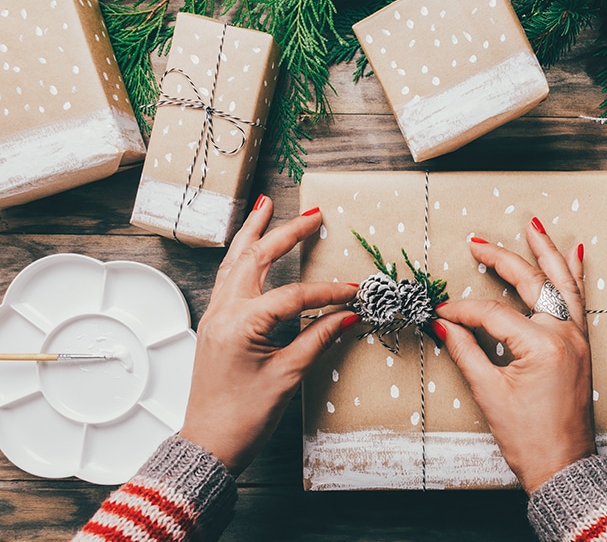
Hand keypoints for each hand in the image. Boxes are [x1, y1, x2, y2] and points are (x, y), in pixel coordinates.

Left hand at [179, 198, 357, 474]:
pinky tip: (250, 247)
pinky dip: (242, 256)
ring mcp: (214, 315)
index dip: (328, 292)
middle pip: (256, 258)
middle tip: (312, 213)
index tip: (355, 291)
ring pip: (234, 261)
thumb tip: (349, 316)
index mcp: (240, 324)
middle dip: (284, 232)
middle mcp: (222, 312)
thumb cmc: (243, 416)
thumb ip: (318, 340)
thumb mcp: (287, 377)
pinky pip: (228, 277)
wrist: (208, 443)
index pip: (293, 296)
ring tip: (265, 206)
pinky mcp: (215, 324)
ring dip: (253, 233)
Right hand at [433, 218, 594, 493]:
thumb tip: (442, 324)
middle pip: (531, 284)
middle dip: (502, 259)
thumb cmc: (529, 438)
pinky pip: (578, 301)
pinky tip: (575, 254)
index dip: (462, 311)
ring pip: (563, 283)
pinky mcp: (581, 346)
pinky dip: (574, 276)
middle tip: (477, 242)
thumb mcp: (490, 393)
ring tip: (534, 226)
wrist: (564, 467)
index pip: (493, 314)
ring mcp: (578, 338)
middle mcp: (566, 334)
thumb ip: (466, 351)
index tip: (440, 313)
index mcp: (542, 346)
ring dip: (548, 253)